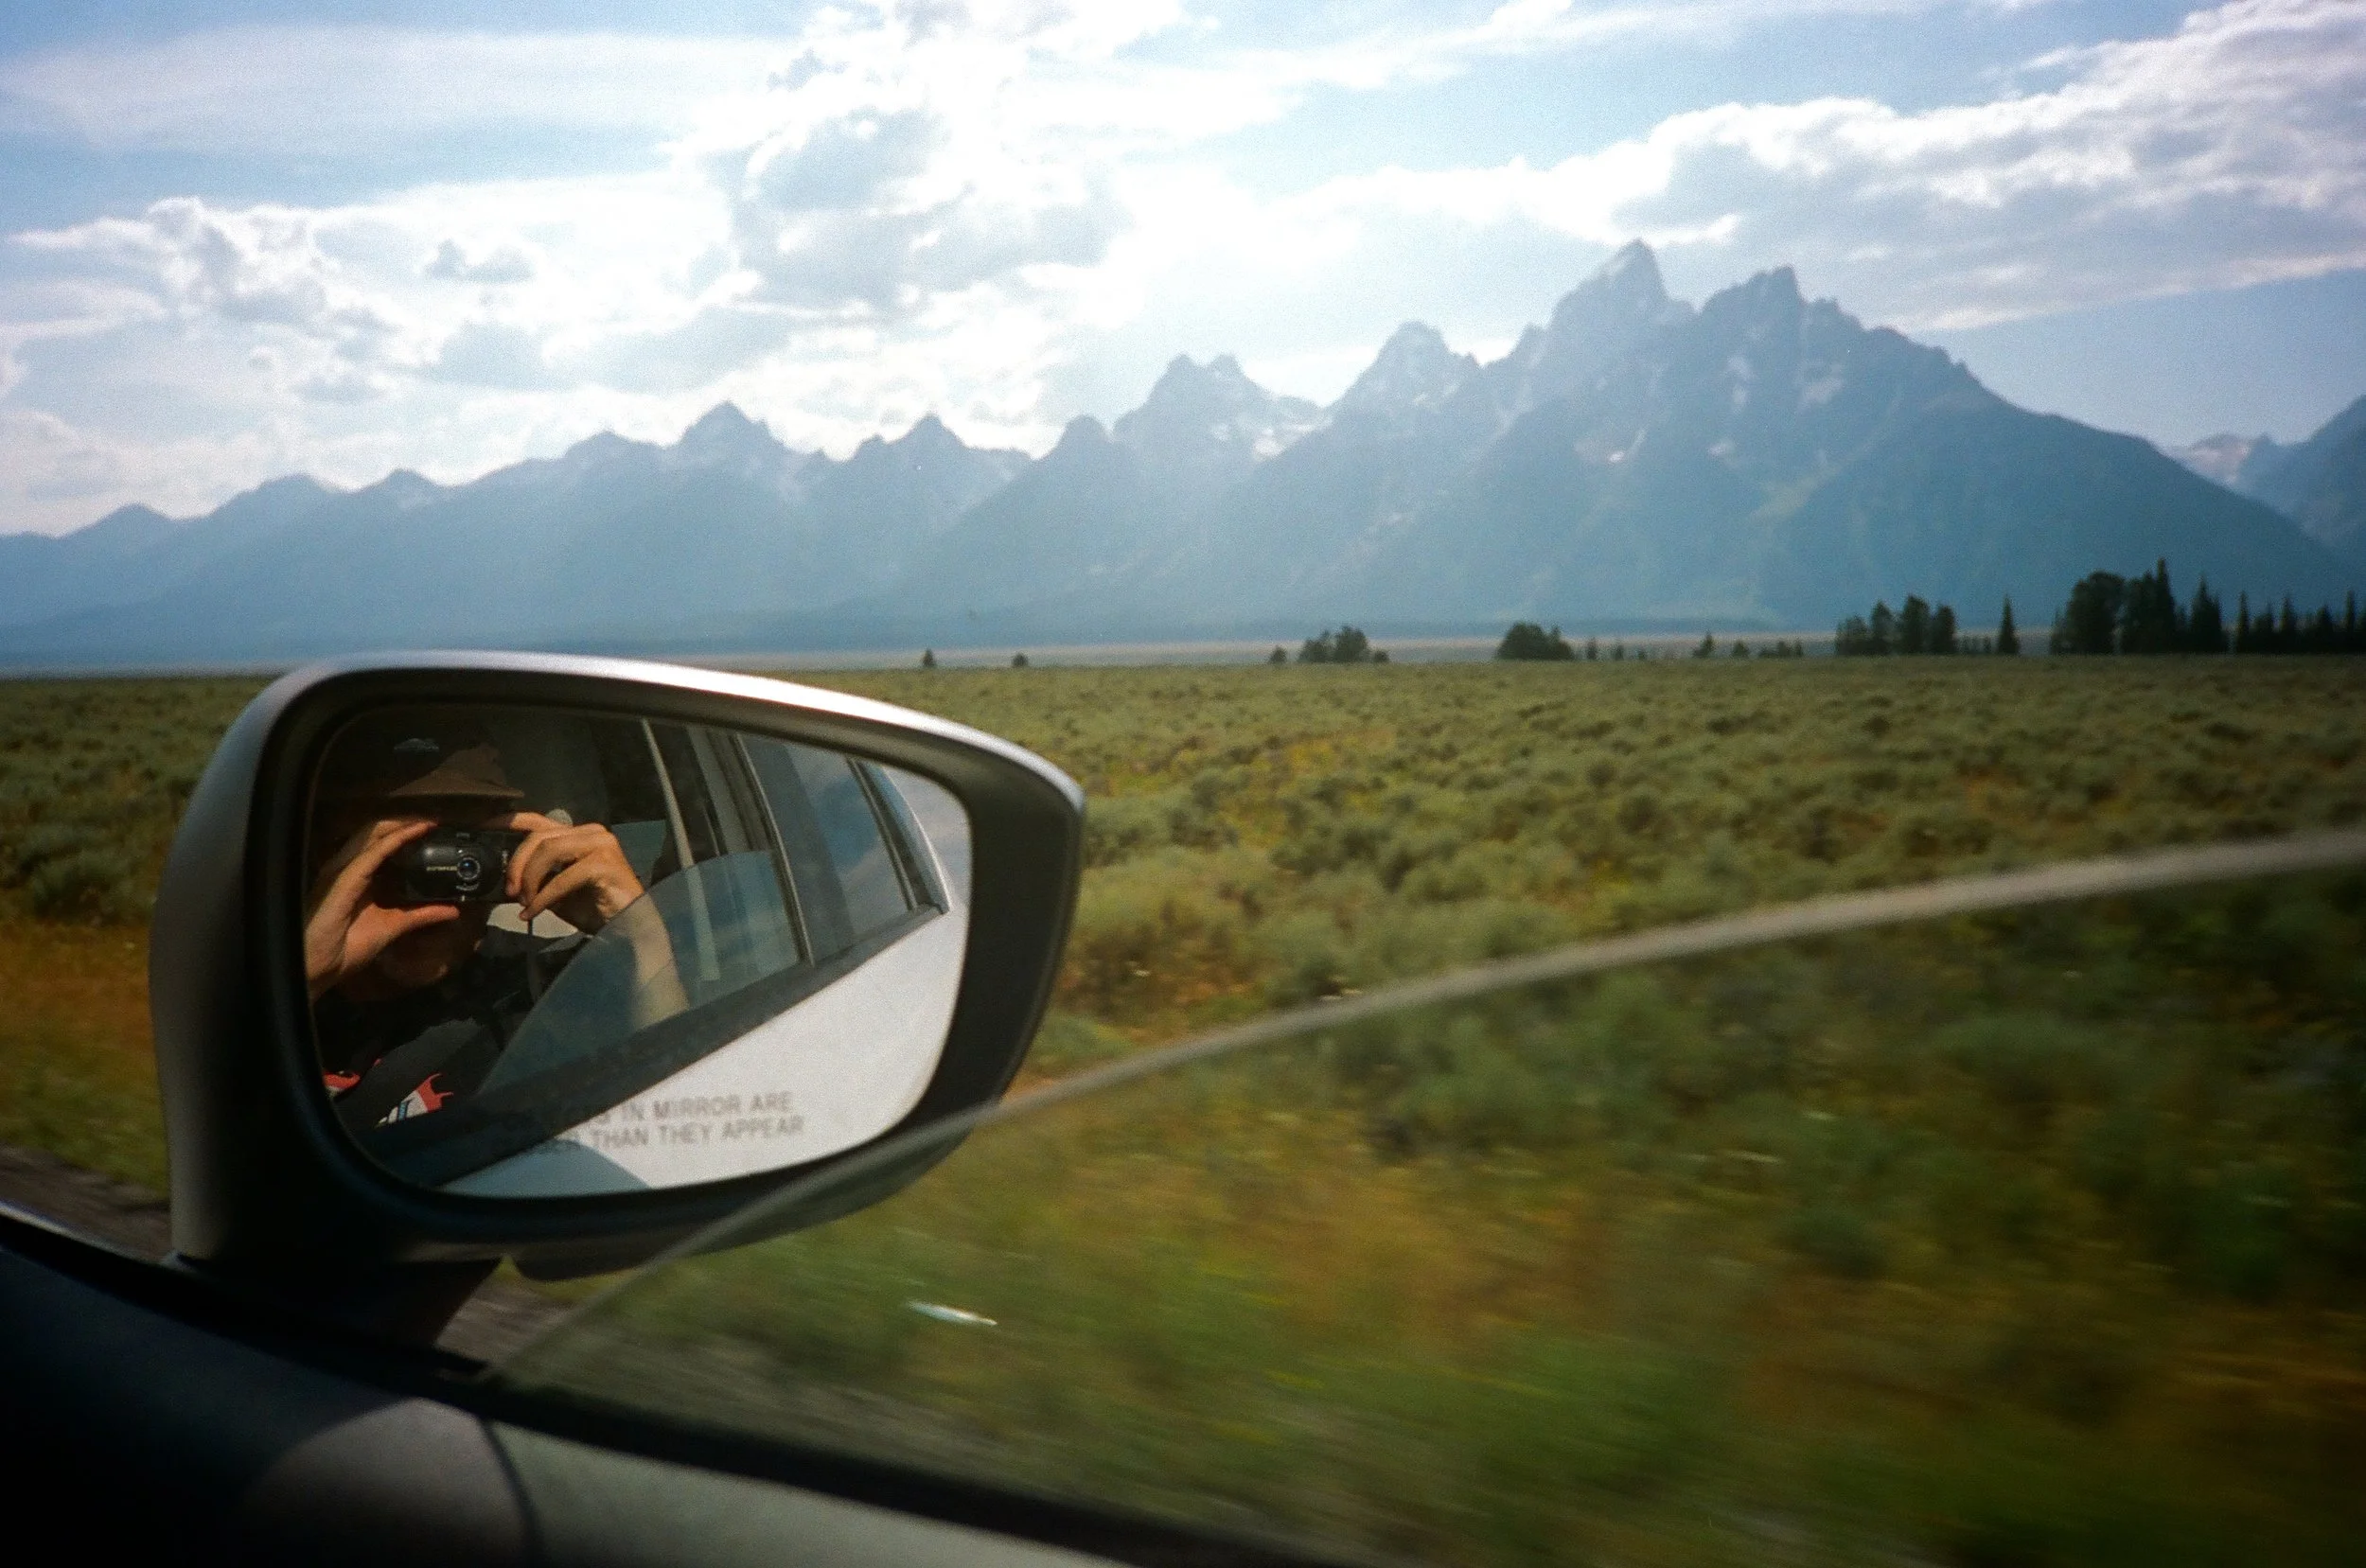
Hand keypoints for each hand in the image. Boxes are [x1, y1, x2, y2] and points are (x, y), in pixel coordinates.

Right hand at [304, 818, 460, 1000]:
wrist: (320, 968)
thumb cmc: (347, 948)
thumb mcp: (393, 927)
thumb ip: (420, 915)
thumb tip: (453, 910)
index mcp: (359, 878)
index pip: (382, 846)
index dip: (405, 833)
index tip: (434, 828)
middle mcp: (350, 869)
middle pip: (377, 835)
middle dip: (404, 823)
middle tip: (434, 820)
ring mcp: (345, 871)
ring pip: (373, 836)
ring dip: (401, 825)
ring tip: (427, 820)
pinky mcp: (344, 878)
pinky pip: (373, 853)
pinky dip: (395, 840)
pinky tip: (413, 832)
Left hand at [499, 812, 647, 933]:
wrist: (628, 928)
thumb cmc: (594, 909)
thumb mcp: (555, 892)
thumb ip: (536, 879)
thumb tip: (506, 880)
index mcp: (577, 835)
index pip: (536, 820)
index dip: (507, 821)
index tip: (481, 828)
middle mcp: (590, 832)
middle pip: (539, 837)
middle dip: (516, 865)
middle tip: (510, 892)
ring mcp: (600, 844)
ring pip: (548, 851)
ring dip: (529, 880)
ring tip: (525, 903)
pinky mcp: (605, 863)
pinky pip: (562, 878)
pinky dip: (543, 898)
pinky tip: (534, 913)